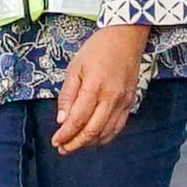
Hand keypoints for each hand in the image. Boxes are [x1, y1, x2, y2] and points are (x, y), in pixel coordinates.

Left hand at [52, 22, 149, 151]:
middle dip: (75, 143)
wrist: (125, 38)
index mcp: (94, 87)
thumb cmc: (97, 49)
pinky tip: (94, 138)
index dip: (65, 134)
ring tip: (75, 145)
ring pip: (106, 132)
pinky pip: (118, 127)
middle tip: (62, 148)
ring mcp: (123, 102)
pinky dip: (105, 137)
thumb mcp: (75, 67)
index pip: (77, 119)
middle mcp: (111, 98)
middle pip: (92, 130)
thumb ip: (67, 95)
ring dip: (89, 143)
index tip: (55, 141)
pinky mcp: (130, 103)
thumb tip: (62, 119)